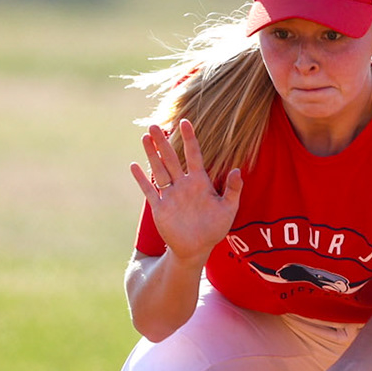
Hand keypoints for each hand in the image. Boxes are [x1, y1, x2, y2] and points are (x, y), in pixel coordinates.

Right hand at [129, 118, 242, 267]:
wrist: (197, 248)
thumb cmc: (214, 228)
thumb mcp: (228, 209)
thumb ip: (233, 189)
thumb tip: (237, 170)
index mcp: (199, 182)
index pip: (193, 155)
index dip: (189, 139)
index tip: (185, 122)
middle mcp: (183, 184)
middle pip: (171, 158)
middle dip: (163, 142)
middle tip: (155, 124)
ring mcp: (170, 195)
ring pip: (159, 170)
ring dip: (152, 154)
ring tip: (145, 137)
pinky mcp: (160, 207)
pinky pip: (149, 190)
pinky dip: (142, 179)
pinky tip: (134, 166)